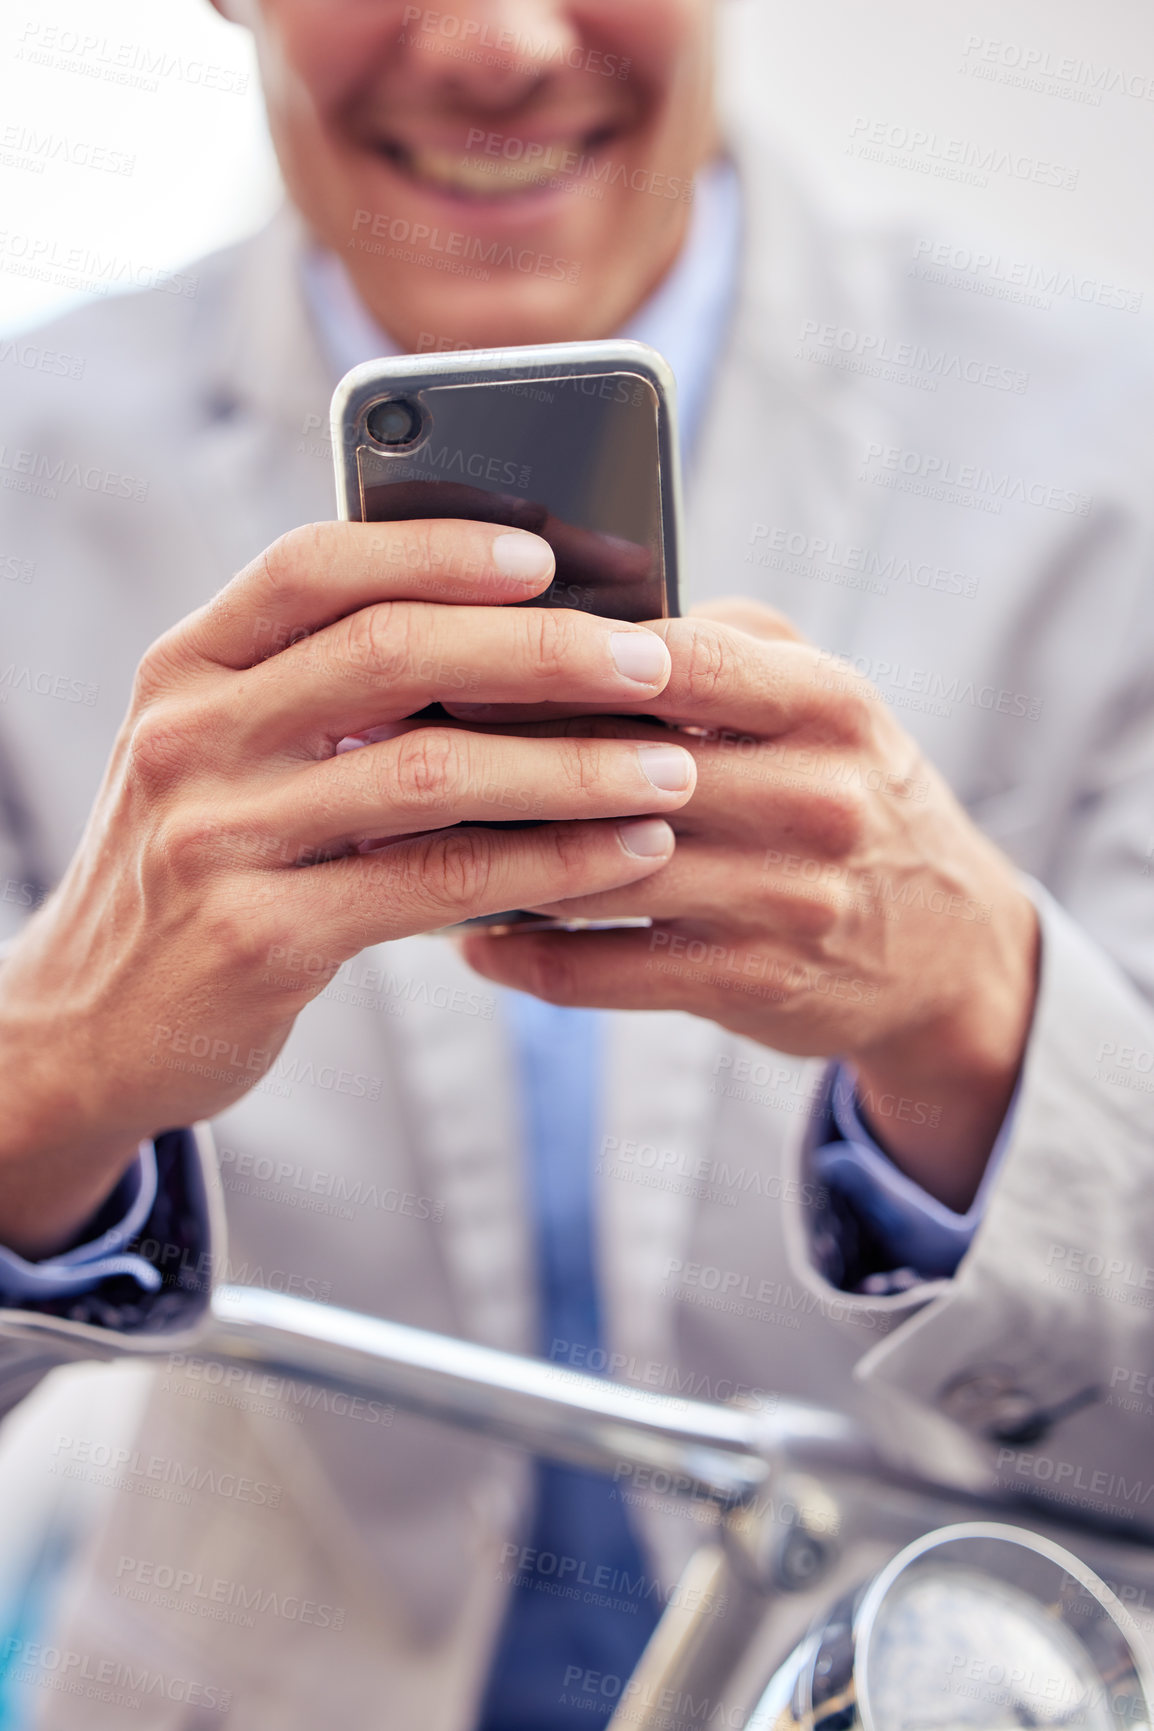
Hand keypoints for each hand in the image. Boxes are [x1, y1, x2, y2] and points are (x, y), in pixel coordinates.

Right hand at [0, 521, 697, 1254]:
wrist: (91, 1023)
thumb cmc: (201, 868)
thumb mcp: (228, 761)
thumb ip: (322, 697)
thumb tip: (513, 642)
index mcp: (187, 670)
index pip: (315, 568)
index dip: (436, 548)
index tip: (547, 552)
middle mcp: (190, 738)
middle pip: (387, 654)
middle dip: (539, 652)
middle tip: (652, 661)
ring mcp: (217, 838)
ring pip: (428, 773)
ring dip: (571, 767)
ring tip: (673, 769)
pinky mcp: (258, 938)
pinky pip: (435, 884)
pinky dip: (544, 864)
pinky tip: (620, 855)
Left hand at [458, 600, 1039, 1210]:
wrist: (946, 945)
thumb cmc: (847, 792)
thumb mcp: (821, 702)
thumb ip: (720, 649)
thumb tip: (572, 620)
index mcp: (828, 705)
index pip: (682, 659)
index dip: (561, 654)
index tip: (463, 645)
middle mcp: (816, 799)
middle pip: (623, 770)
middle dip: (501, 757)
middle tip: (393, 743)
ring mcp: (788, 901)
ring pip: (599, 874)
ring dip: (492, 861)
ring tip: (405, 838)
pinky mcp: (754, 985)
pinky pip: (610, 972)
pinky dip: (526, 956)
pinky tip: (470, 936)